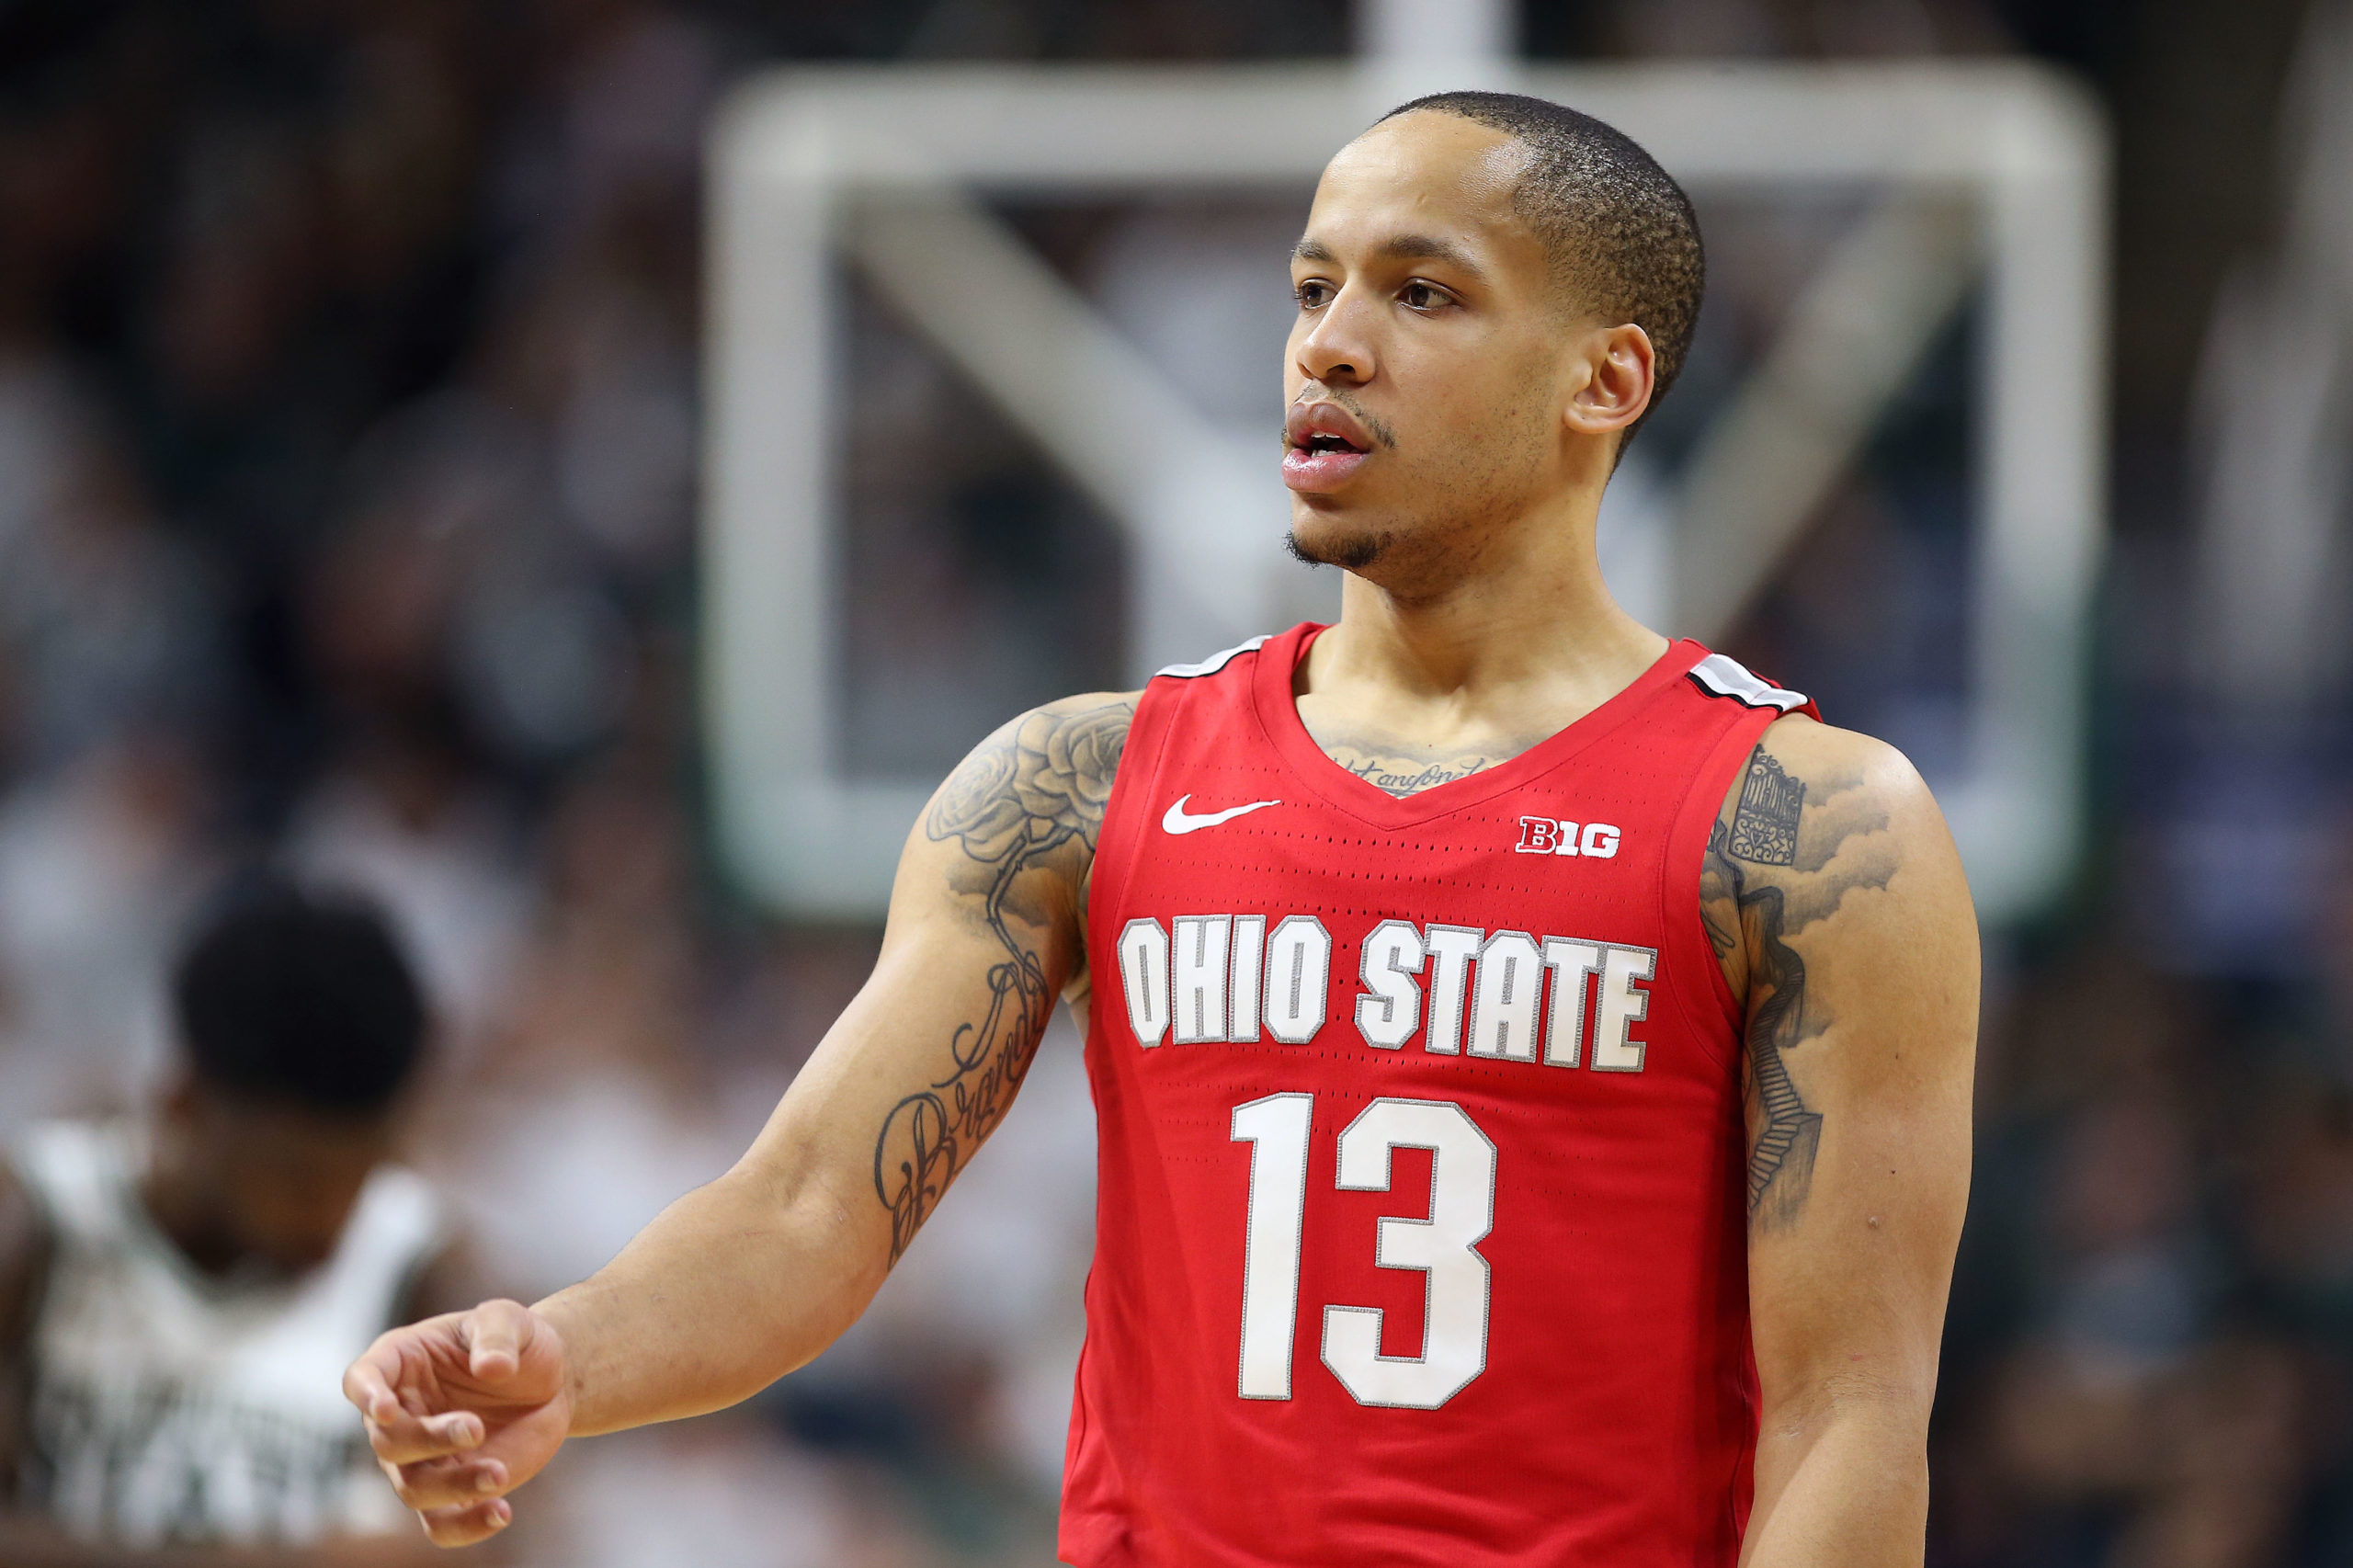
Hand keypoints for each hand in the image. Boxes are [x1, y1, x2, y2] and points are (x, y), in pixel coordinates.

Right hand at [343, 1299, 571, 1547]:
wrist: (550, 1383)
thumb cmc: (518, 1343)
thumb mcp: (511, 1319)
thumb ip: (498, 1333)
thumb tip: (491, 1367)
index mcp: (401, 1363)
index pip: (362, 1380)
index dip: (367, 1396)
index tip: (384, 1410)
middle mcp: (400, 1416)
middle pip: (389, 1442)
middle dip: (429, 1439)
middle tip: (476, 1428)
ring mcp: (421, 1459)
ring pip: (413, 1488)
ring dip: (452, 1486)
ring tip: (499, 1474)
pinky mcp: (450, 1492)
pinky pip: (441, 1525)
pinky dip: (466, 1527)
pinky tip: (500, 1512)